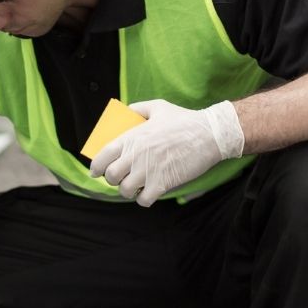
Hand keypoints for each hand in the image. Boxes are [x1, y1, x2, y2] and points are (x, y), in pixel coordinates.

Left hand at [90, 100, 243, 206]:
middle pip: (111, 177)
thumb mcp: (159, 106)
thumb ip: (138, 108)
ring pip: (125, 191)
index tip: (97, 172)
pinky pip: (143, 200)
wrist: (211, 134)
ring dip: (129, 190)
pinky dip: (144, 199)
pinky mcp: (162, 183)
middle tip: (122, 178)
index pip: (101, 158)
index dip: (96, 168)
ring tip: (137, 185)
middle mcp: (136, 156)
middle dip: (114, 180)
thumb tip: (125, 112)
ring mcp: (148, 171)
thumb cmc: (184, 120)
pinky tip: (149, 192)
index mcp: (131, 138)